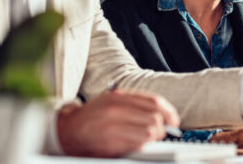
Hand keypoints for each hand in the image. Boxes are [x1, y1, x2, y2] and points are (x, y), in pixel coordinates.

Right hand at [56, 90, 179, 157]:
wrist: (68, 131)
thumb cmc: (93, 117)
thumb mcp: (112, 101)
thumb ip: (134, 104)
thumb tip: (162, 114)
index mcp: (118, 97)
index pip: (154, 101)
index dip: (169, 112)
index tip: (174, 121)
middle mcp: (116, 109)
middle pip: (154, 117)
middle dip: (162, 127)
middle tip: (160, 132)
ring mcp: (112, 126)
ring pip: (149, 132)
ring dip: (154, 137)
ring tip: (149, 139)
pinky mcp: (110, 142)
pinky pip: (138, 144)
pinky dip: (143, 145)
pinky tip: (138, 145)